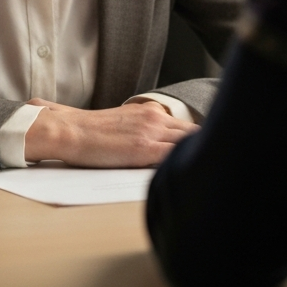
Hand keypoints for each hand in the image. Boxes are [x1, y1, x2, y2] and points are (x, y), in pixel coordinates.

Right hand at [23, 98, 197, 166]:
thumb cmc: (88, 133)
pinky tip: (192, 175)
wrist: (68, 130)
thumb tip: (156, 145)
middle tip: (218, 164)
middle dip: (207, 148)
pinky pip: (174, 156)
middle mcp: (155, 117)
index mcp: (149, 112)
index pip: (186, 127)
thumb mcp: (121, 123)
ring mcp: (151, 131)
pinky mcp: (144, 148)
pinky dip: (185, 163)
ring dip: (199, 155)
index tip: (209, 152)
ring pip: (189, 142)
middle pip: (194, 133)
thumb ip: (141, 129)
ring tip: (211, 172)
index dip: (199, 142)